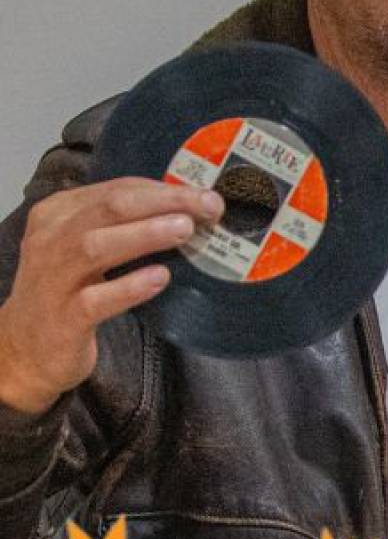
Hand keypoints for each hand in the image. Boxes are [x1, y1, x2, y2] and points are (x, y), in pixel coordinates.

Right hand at [0, 178, 221, 415]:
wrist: (27, 348)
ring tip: (185, 230)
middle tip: (208, 206)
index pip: (114, 190)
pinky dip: (129, 287)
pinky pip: (95, 299)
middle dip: (163, 203)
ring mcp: (54, 279)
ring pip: (96, 246)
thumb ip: (123, 227)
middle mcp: (51, 240)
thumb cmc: (67, 291)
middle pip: (109, 208)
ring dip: (145, 235)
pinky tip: (161, 279)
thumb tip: (186, 212)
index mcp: (57, 215)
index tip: (206, 195)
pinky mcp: (63, 319)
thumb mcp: (86, 250)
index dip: (163, 190)